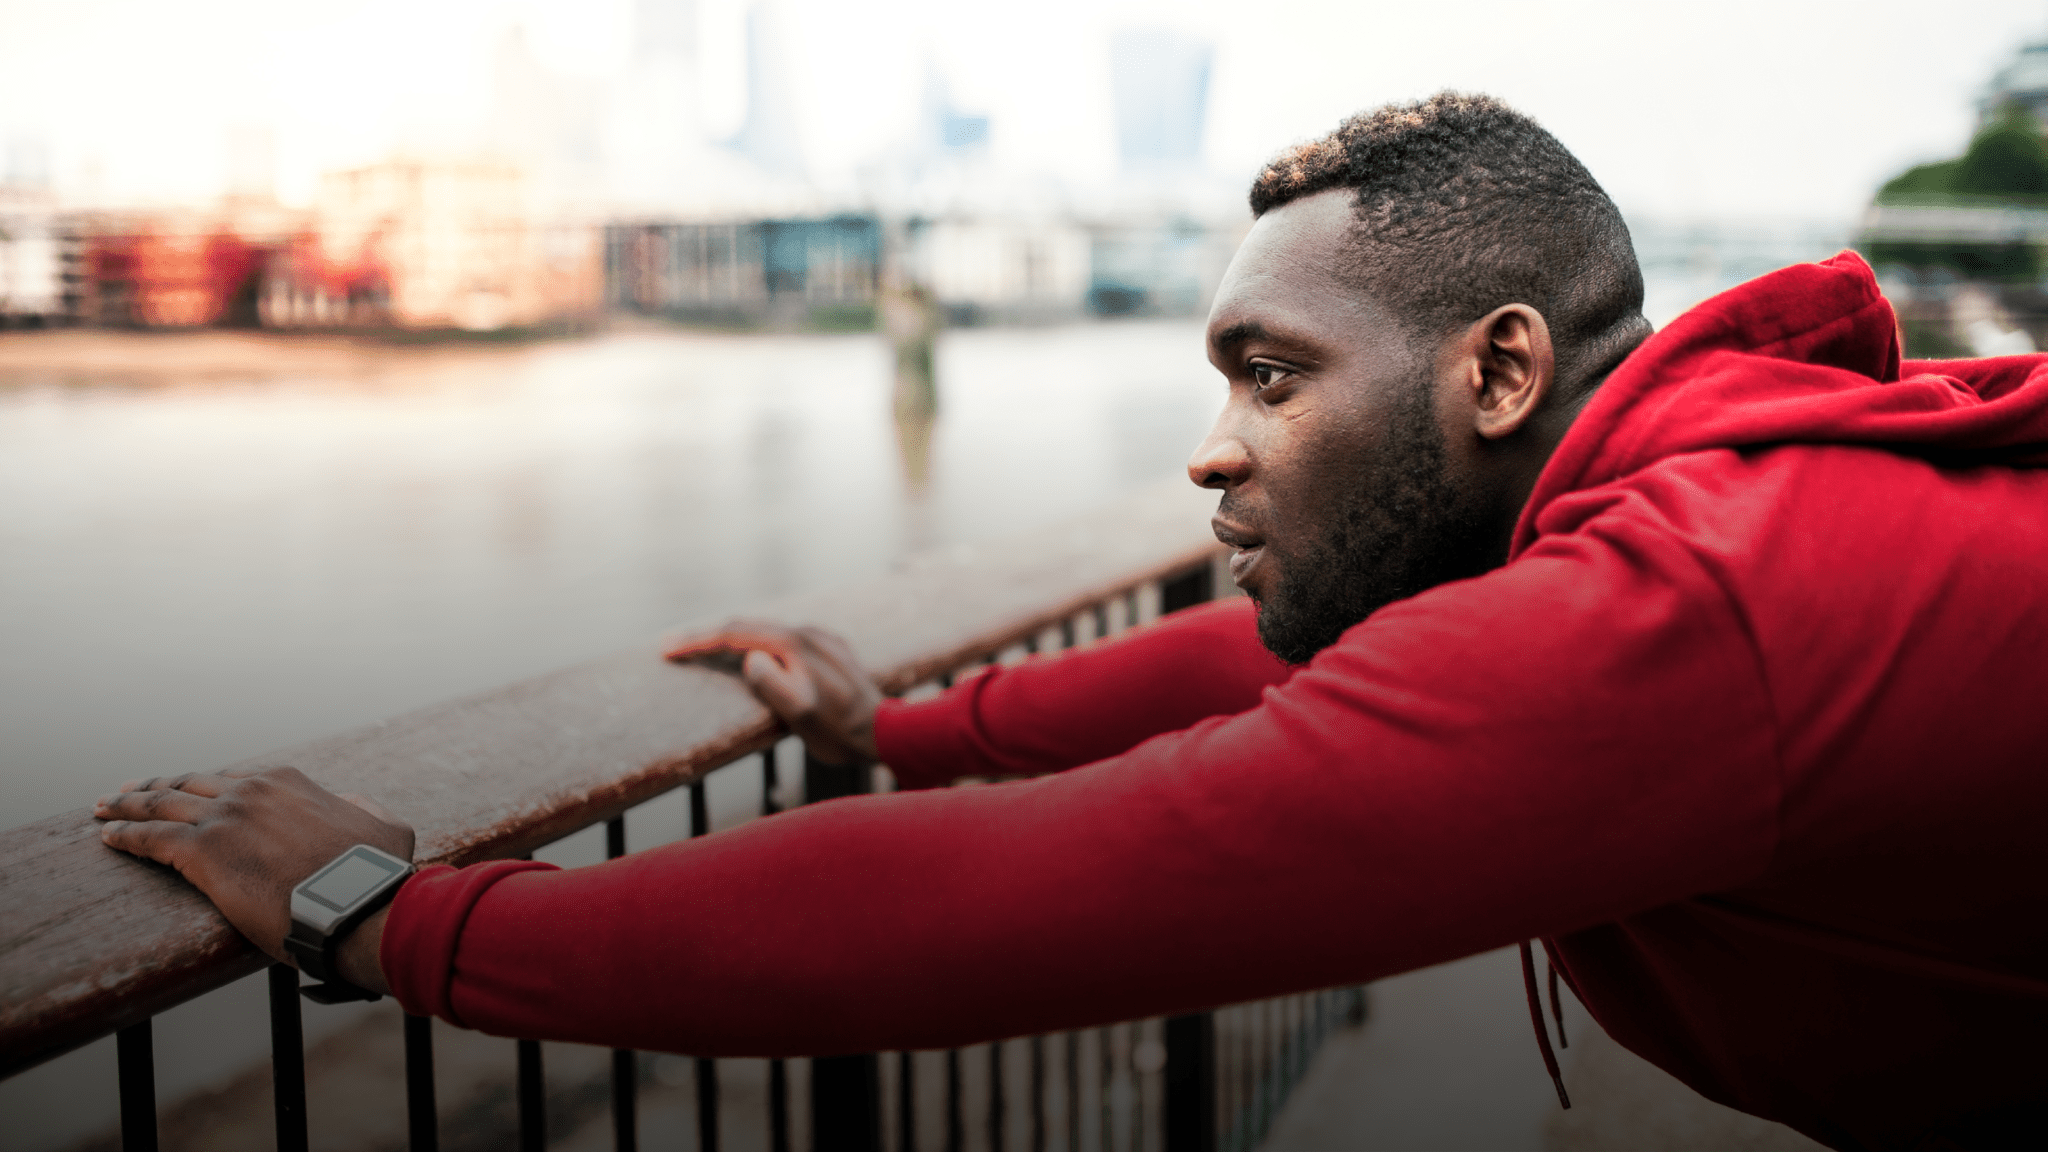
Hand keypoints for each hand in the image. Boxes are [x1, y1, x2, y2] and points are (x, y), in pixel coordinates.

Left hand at [94, 768, 414, 983]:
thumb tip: (353, 805)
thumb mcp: (386, 827)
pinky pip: (150, 838)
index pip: (233, 780)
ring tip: (104, 808)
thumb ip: (364, 810)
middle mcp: (251, 791)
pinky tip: (107, 837)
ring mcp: (224, 818)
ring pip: (161, 804)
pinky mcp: (202, 851)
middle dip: (155, 786)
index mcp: (289, 783)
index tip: (186, 789)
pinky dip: (125, 835)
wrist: (356, 901)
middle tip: (129, 791)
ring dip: (128, 805)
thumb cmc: (374, 874)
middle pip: (188, 784)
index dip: (203, 784)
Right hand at [667, 619, 881, 764]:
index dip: (697, 641)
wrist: (886, 732)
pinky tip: (751, 654)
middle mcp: (808, 632)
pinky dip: (758, 644)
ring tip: (704, 649)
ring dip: (733, 639)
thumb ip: (772, 684)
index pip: (734, 634)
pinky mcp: (830, 650)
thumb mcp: (801, 713)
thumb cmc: (840, 730)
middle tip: (673, 646)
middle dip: (708, 636)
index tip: (666, 648)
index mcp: (794, 643)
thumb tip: (749, 658)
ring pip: (766, 632)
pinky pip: (784, 640)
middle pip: (747, 627)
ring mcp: (821, 639)